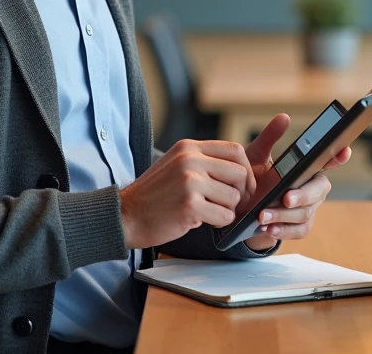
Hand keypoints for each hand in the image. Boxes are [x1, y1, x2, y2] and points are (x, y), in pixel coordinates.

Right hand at [119, 139, 256, 249]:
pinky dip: (218, 223)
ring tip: (207, 212)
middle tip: (228, 205)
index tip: (243, 186)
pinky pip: (224, 216)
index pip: (235, 150)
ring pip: (234, 197)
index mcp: (189, 147)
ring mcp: (189, 182)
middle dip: (240, 193)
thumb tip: (239, 169)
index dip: (246, 170)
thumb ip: (203, 161)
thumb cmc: (154, 195)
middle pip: (240, 173)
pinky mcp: (190, 205)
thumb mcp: (176, 165)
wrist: (126, 216)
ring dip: (226, 210)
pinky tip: (201, 221)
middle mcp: (190, 160)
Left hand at [240, 114, 351, 251]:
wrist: (240, 208)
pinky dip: (284, 230)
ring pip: (305, 213)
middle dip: (302, 195)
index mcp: (307, 167)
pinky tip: (269, 228)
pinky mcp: (301, 226)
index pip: (328, 159)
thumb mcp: (256, 156)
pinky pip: (299, 230)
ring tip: (263, 216)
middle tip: (285, 197)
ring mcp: (309, 207)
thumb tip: (284, 117)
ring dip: (284, 215)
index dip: (338, 155)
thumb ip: (269, 138)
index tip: (344, 150)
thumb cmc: (253, 178)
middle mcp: (312, 186)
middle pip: (318, 190)